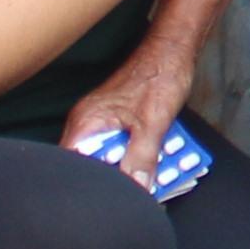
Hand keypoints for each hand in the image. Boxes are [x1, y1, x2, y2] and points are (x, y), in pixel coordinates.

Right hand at [55, 42, 189, 182]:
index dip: (91, 184)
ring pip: (115, 157)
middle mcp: (91, 123)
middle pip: (95, 165)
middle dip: (119, 179)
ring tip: (164, 174)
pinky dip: (143, 155)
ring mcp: (106, 122)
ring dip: (137, 168)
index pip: (74, 164)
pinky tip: (166, 159)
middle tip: (144, 189)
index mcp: (88, 122)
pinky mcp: (122, 121)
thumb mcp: (153, 123)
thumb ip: (142, 158)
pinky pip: (127, 146)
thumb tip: (136, 189)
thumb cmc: (160, 76)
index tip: (111, 198)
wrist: (175, 50)